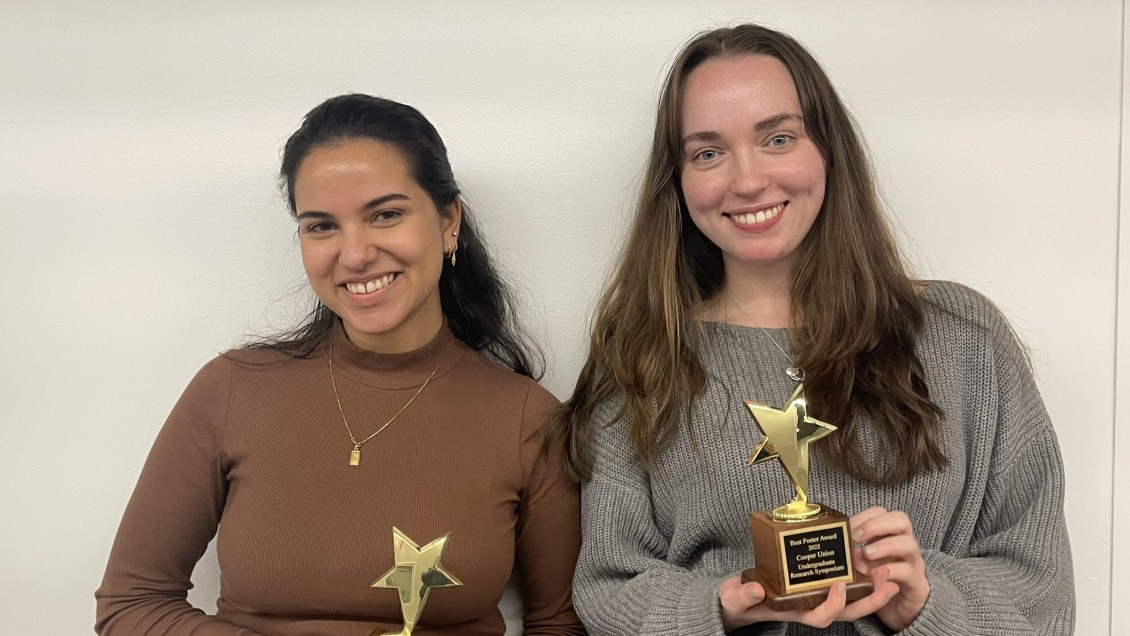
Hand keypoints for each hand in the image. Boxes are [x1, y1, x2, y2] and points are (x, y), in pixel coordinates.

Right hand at [718, 570, 897, 631]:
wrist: (740, 599)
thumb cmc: (740, 599)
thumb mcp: (736, 598)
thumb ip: (743, 596)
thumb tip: (755, 589)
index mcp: (795, 612)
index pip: (820, 616)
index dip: (832, 604)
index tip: (838, 586)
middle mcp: (811, 607)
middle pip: (847, 611)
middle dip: (870, 600)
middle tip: (888, 582)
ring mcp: (817, 596)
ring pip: (851, 600)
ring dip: (873, 589)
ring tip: (889, 572)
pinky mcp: (818, 583)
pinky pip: (845, 585)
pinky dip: (861, 577)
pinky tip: (871, 561)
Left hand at [850, 506, 929, 630]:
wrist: (900, 610)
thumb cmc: (879, 581)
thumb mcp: (862, 565)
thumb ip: (852, 555)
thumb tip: (837, 548)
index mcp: (889, 535)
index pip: (881, 513)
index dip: (864, 517)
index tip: (846, 527)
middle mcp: (904, 545)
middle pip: (901, 520)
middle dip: (876, 525)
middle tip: (856, 537)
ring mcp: (914, 563)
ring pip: (909, 544)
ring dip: (885, 546)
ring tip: (867, 554)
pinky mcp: (918, 584)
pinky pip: (909, 572)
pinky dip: (892, 571)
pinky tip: (877, 575)